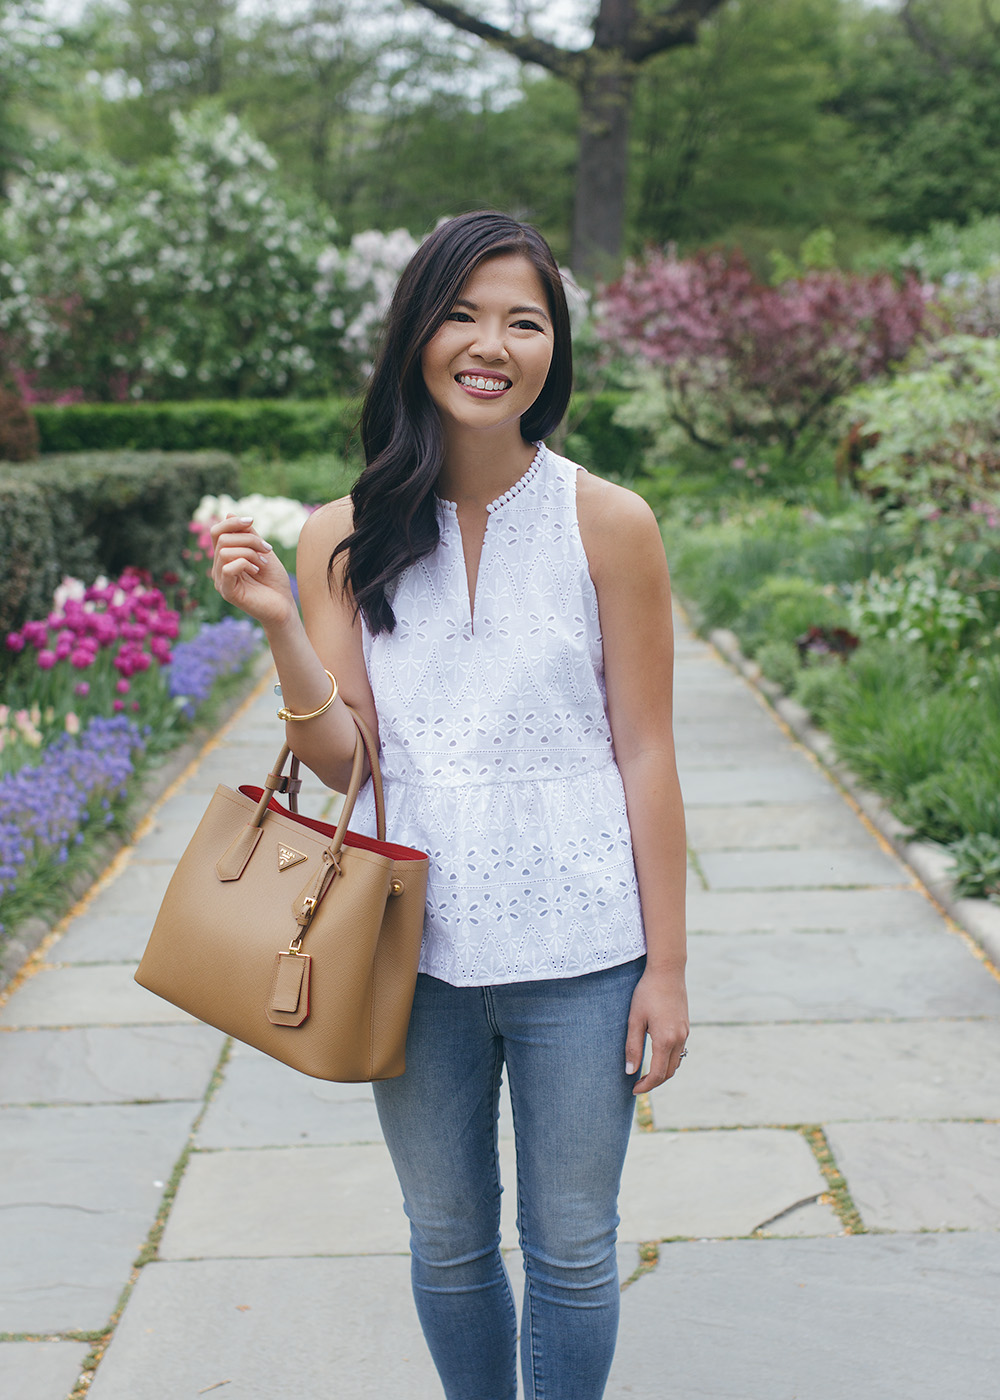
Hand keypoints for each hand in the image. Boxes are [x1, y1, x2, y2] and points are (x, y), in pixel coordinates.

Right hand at [209, 515, 296, 631]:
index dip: (232, 523)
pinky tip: (256, 570)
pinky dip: (245, 563)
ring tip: (262, 562)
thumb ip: (247, 535)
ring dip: (249, 552)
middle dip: (249, 539)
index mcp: (225, 558)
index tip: (251, 521)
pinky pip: (227, 568)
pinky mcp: (226, 591)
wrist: (284, 606)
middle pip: (222, 539)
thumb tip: (228, 514)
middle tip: (267, 549)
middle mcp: (219, 568)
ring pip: (225, 552)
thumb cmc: (274, 581)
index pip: (217, 532)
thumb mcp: (262, 551)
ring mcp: (221, 581)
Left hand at [624, 966, 688, 1094]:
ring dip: (663, 1072)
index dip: (646, 1085)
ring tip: (647, 1073)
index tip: (634, 1090)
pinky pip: (680, 1051)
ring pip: (676, 1062)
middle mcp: (679, 1039)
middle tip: (638, 1085)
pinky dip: (669, 1060)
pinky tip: (657, 1056)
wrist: (667, 971)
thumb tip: (630, 1071)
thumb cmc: (647, 993)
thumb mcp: (635, 1019)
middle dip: (654, 1082)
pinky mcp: (686, 1026)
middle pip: (669, 1072)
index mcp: (665, 1040)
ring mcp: (685, 1033)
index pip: (658, 1074)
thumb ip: (632, 1047)